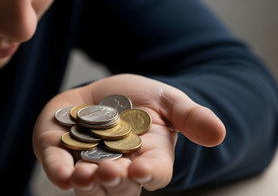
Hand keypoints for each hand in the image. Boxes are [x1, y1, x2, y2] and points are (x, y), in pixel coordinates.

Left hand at [33, 74, 225, 195]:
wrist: (104, 91)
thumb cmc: (141, 100)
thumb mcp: (169, 102)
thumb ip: (191, 117)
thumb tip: (218, 133)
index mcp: (150, 158)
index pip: (154, 173)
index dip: (150, 174)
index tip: (144, 170)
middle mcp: (119, 169)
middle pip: (119, 186)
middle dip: (115, 181)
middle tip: (111, 171)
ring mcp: (88, 164)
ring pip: (89, 185)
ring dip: (87, 183)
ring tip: (84, 175)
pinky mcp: (61, 153)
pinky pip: (59, 167)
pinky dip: (59, 171)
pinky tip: (62, 174)